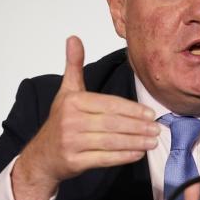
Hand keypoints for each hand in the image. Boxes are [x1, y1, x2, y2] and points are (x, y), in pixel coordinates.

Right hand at [11, 36, 159, 199]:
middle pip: (113, 123)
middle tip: (157, 129)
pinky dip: (123, 157)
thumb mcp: (66, 92)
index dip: (132, 110)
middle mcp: (70, 121)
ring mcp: (71, 143)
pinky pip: (104, 158)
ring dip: (135, 142)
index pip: (110, 104)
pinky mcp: (74, 162)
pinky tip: (138, 154)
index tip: (151, 114)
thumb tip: (73, 38)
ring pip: (111, 141)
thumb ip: (74, 66)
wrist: (41, 156)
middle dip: (138, 127)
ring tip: (153, 142)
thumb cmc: (60, 122)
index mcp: (73, 101)